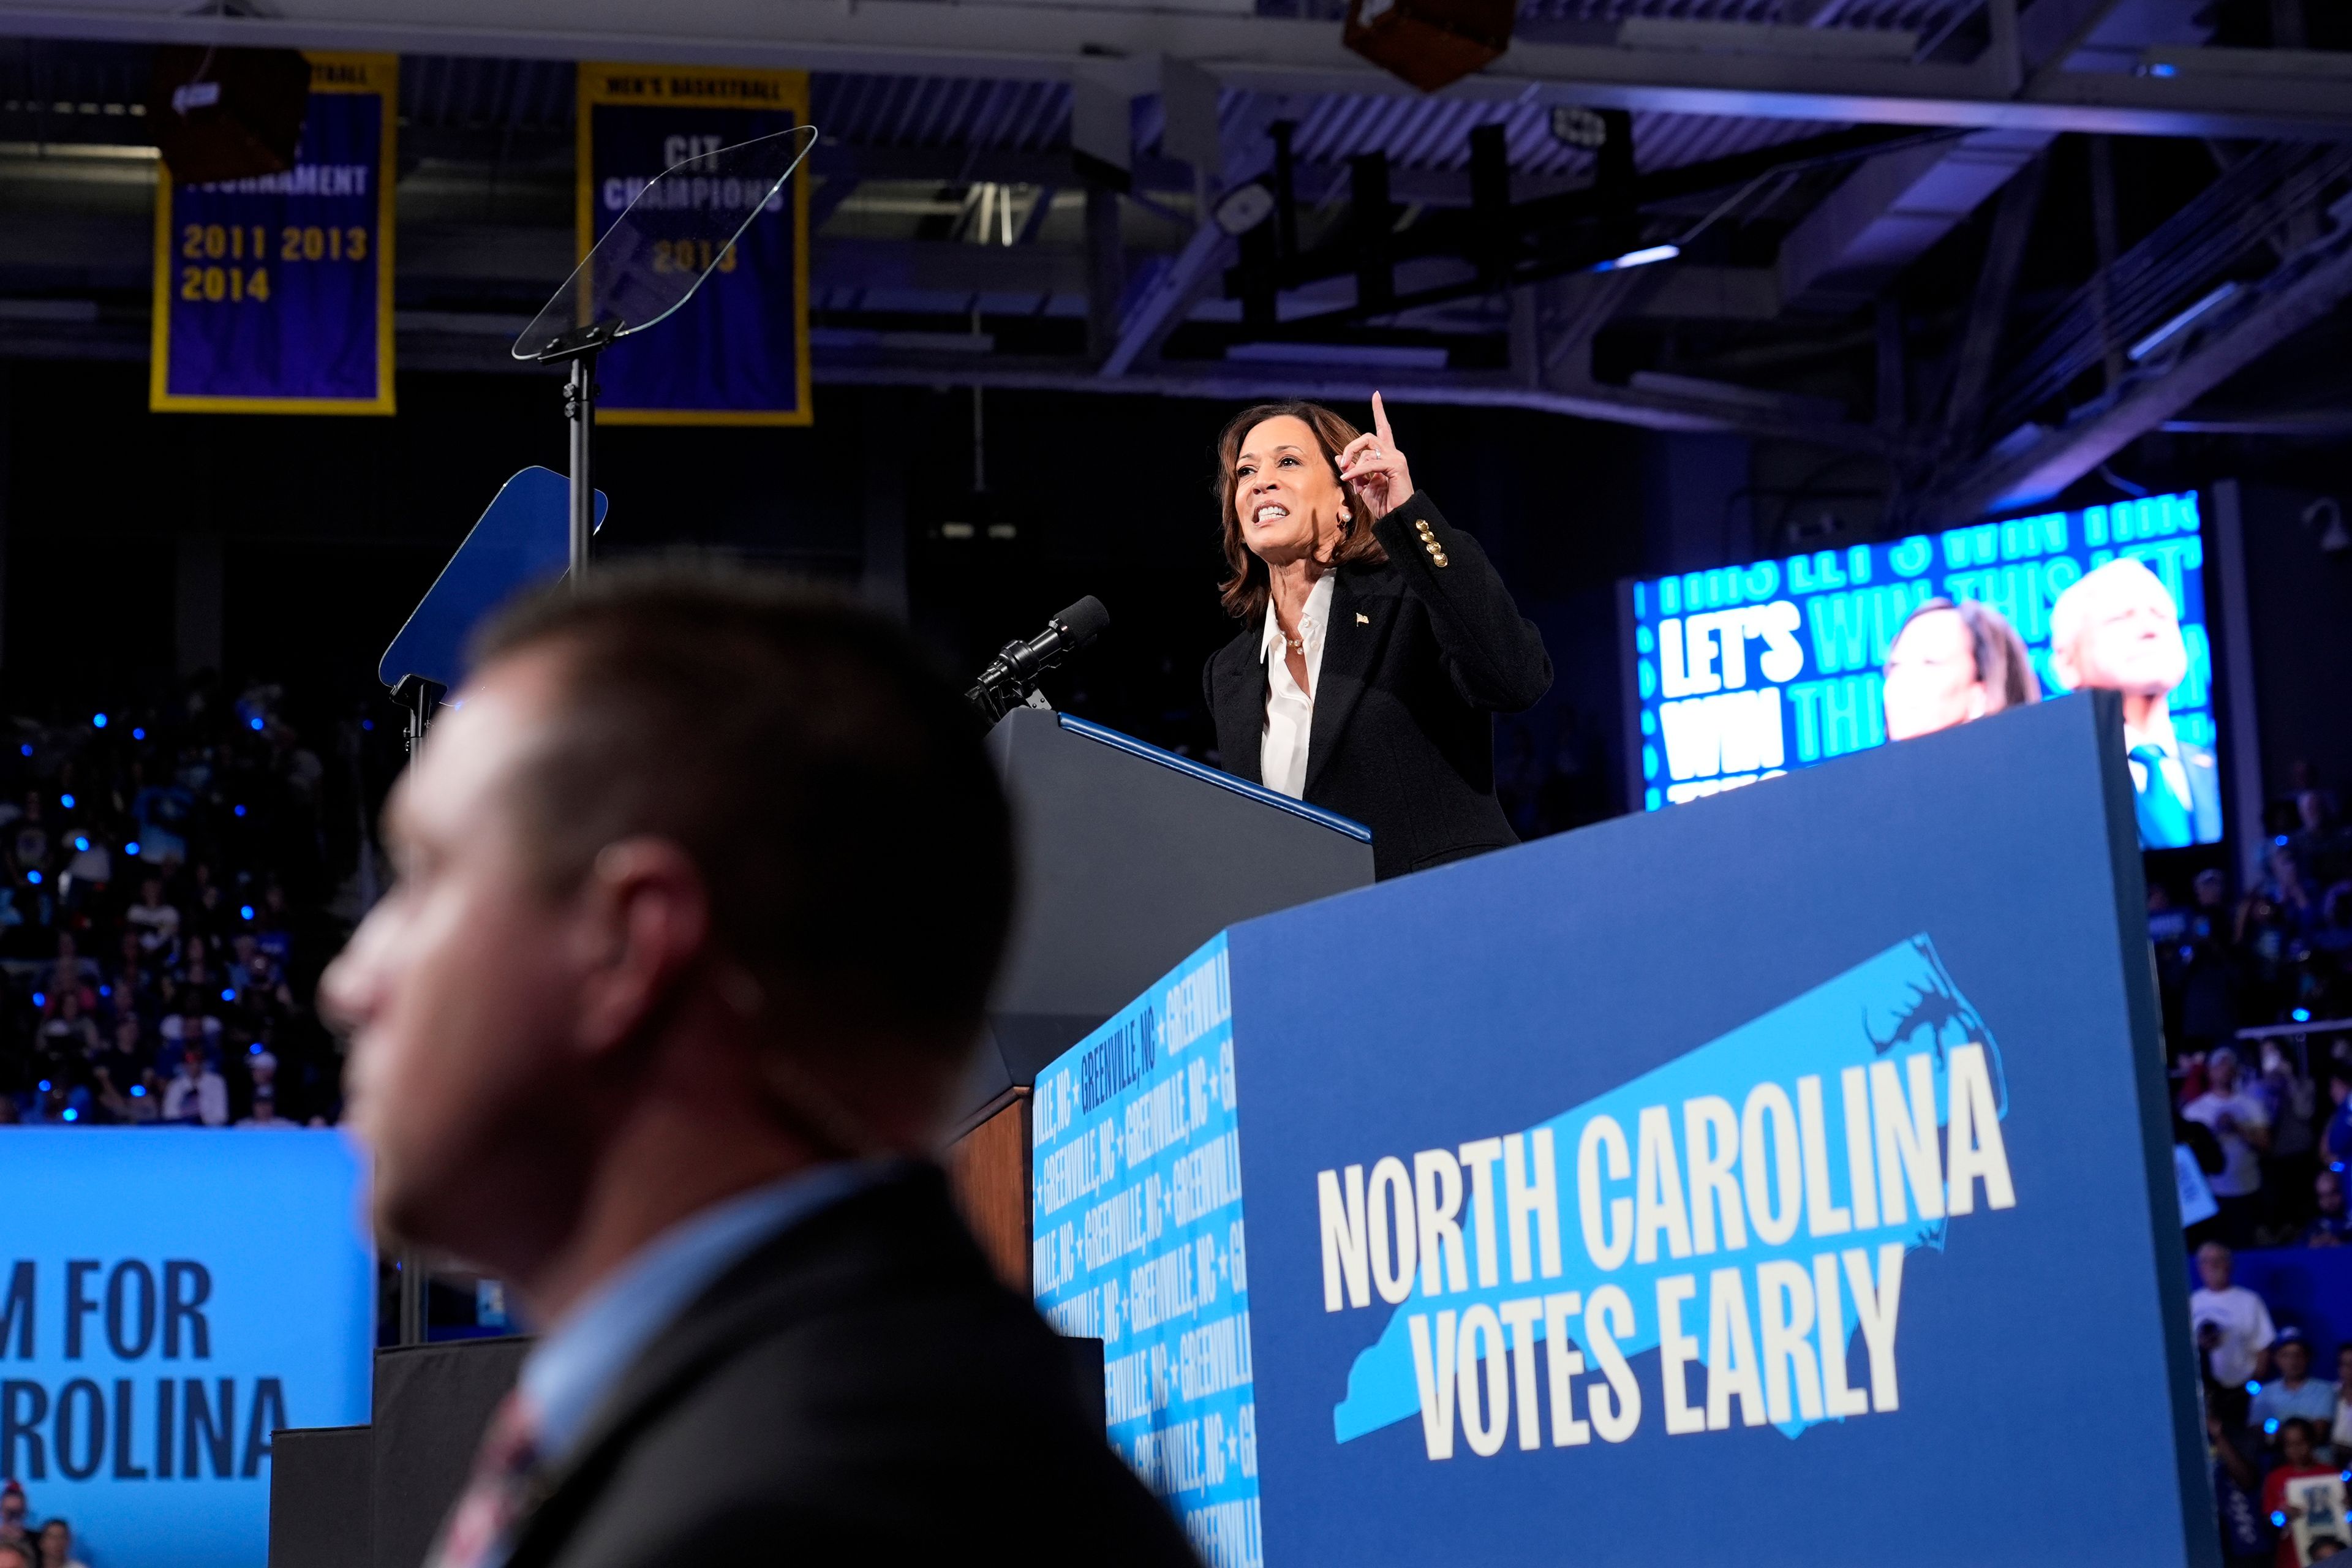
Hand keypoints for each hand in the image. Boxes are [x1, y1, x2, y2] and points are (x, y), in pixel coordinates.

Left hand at [1337, 391, 1414, 521]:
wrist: (1396, 517)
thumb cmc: (1382, 504)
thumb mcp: (1362, 486)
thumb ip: (1353, 470)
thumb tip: (1338, 458)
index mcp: (1387, 455)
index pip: (1383, 428)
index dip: (1379, 411)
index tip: (1376, 395)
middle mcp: (1393, 453)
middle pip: (1368, 436)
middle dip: (1350, 447)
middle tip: (1342, 462)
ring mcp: (1396, 458)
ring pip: (1368, 446)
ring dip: (1351, 459)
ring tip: (1345, 473)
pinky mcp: (1396, 466)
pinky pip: (1369, 463)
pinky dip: (1355, 470)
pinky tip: (1347, 478)